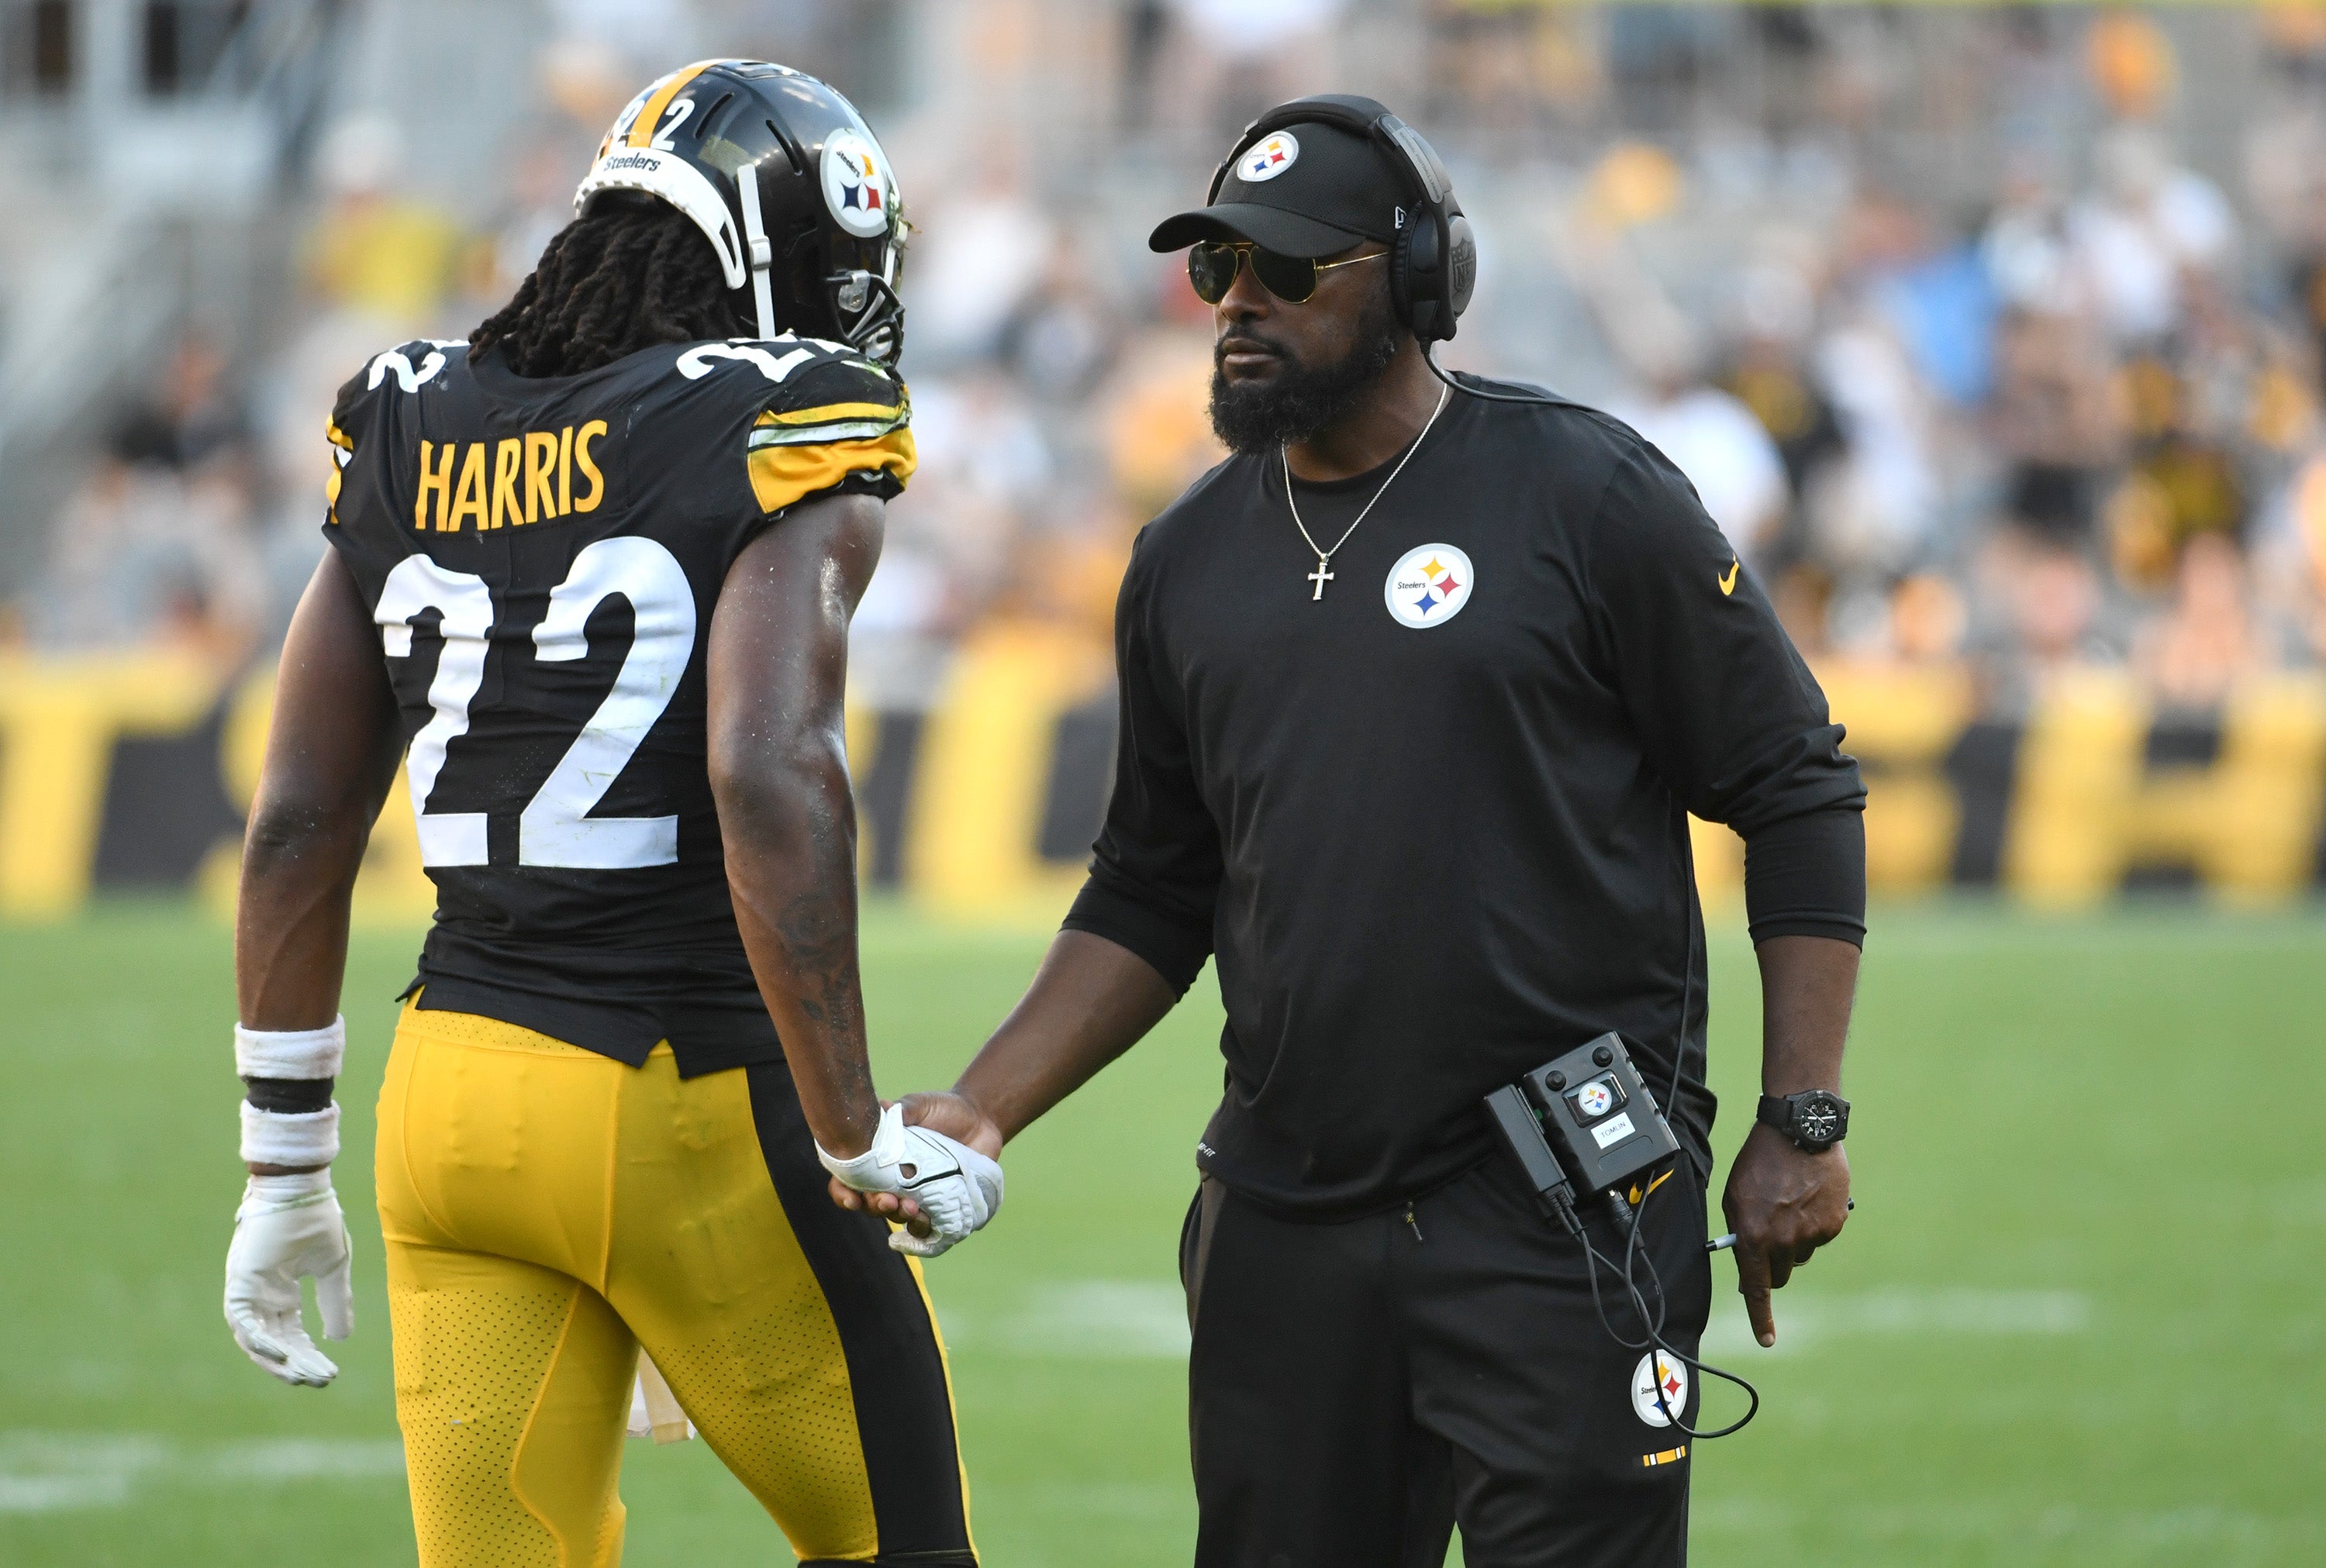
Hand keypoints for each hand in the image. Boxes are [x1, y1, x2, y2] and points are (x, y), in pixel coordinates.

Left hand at [225, 1171, 353, 1386]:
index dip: (309, 1356)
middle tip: (320, 1381)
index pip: (291, 1335)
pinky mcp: (239, 1284)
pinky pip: (243, 1323)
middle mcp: (260, 1297)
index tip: (330, 1374)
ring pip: (255, 1340)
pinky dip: (259, 1342)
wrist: (299, 1188)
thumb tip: (341, 1339)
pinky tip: (283, 1354)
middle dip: (297, 1365)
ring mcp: (246, 1291)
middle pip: (275, 1343)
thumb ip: (336, 1302)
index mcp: (280, 1293)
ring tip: (303, 1375)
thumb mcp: (334, 1268)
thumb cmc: (315, 1220)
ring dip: (278, 1361)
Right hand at [818, 1101, 1004, 1257]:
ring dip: (899, 1218)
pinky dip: (924, 1228)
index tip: (851, 1197)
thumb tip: (881, 1107)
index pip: (850, 1180)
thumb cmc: (945, 1110)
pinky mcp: (939, 1205)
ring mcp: (916, 1195)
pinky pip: (927, 1226)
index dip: (843, 1192)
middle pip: (871, 1204)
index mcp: (879, 1157)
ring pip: (898, 1218)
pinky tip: (928, 1220)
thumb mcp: (921, 1105)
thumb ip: (902, 1110)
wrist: (981, 1120)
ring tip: (911, 1208)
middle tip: (889, 1200)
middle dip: (875, 1206)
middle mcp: (893, 1180)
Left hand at [1720, 1123, 1848, 1347]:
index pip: (1756, 1289)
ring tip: (1787, 1205)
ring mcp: (1812, 1234)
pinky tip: (1806, 1199)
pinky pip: (1819, 1238)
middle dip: (1771, 1267)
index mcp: (1754, 1236)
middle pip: (1778, 1276)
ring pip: (1800, 1255)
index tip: (1766, 1340)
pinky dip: (1812, 1226)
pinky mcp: (1833, 1224)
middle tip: (1767, 1240)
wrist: (1798, 1132)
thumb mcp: (1735, 1197)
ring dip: (1792, 1242)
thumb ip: (1740, 1234)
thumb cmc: (1759, 1162)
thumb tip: (1746, 1266)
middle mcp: (1784, 1241)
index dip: (1760, 1318)